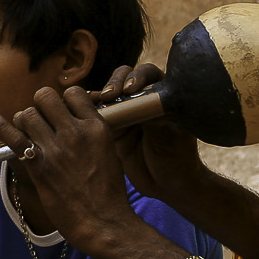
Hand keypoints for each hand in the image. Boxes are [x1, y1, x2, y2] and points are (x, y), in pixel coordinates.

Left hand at [0, 86, 146, 258]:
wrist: (103, 222)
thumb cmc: (108, 193)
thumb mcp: (109, 153)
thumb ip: (92, 133)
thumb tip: (77, 119)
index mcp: (97, 128)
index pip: (73, 93)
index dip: (63, 101)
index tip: (61, 114)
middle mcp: (76, 133)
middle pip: (46, 98)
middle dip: (40, 107)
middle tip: (42, 125)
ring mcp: (56, 149)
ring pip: (27, 114)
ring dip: (24, 122)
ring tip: (29, 137)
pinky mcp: (39, 166)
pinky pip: (13, 137)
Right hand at [89, 64, 209, 204]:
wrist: (167, 184)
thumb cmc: (177, 156)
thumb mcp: (169, 134)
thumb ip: (154, 116)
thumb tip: (138, 100)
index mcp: (161, 94)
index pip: (148, 74)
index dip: (138, 76)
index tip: (131, 89)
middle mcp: (142, 99)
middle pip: (123, 78)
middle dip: (115, 82)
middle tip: (110, 95)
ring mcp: (125, 112)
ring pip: (108, 94)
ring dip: (100, 94)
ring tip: (96, 102)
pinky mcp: (112, 127)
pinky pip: (96, 114)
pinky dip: (88, 110)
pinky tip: (81, 111)